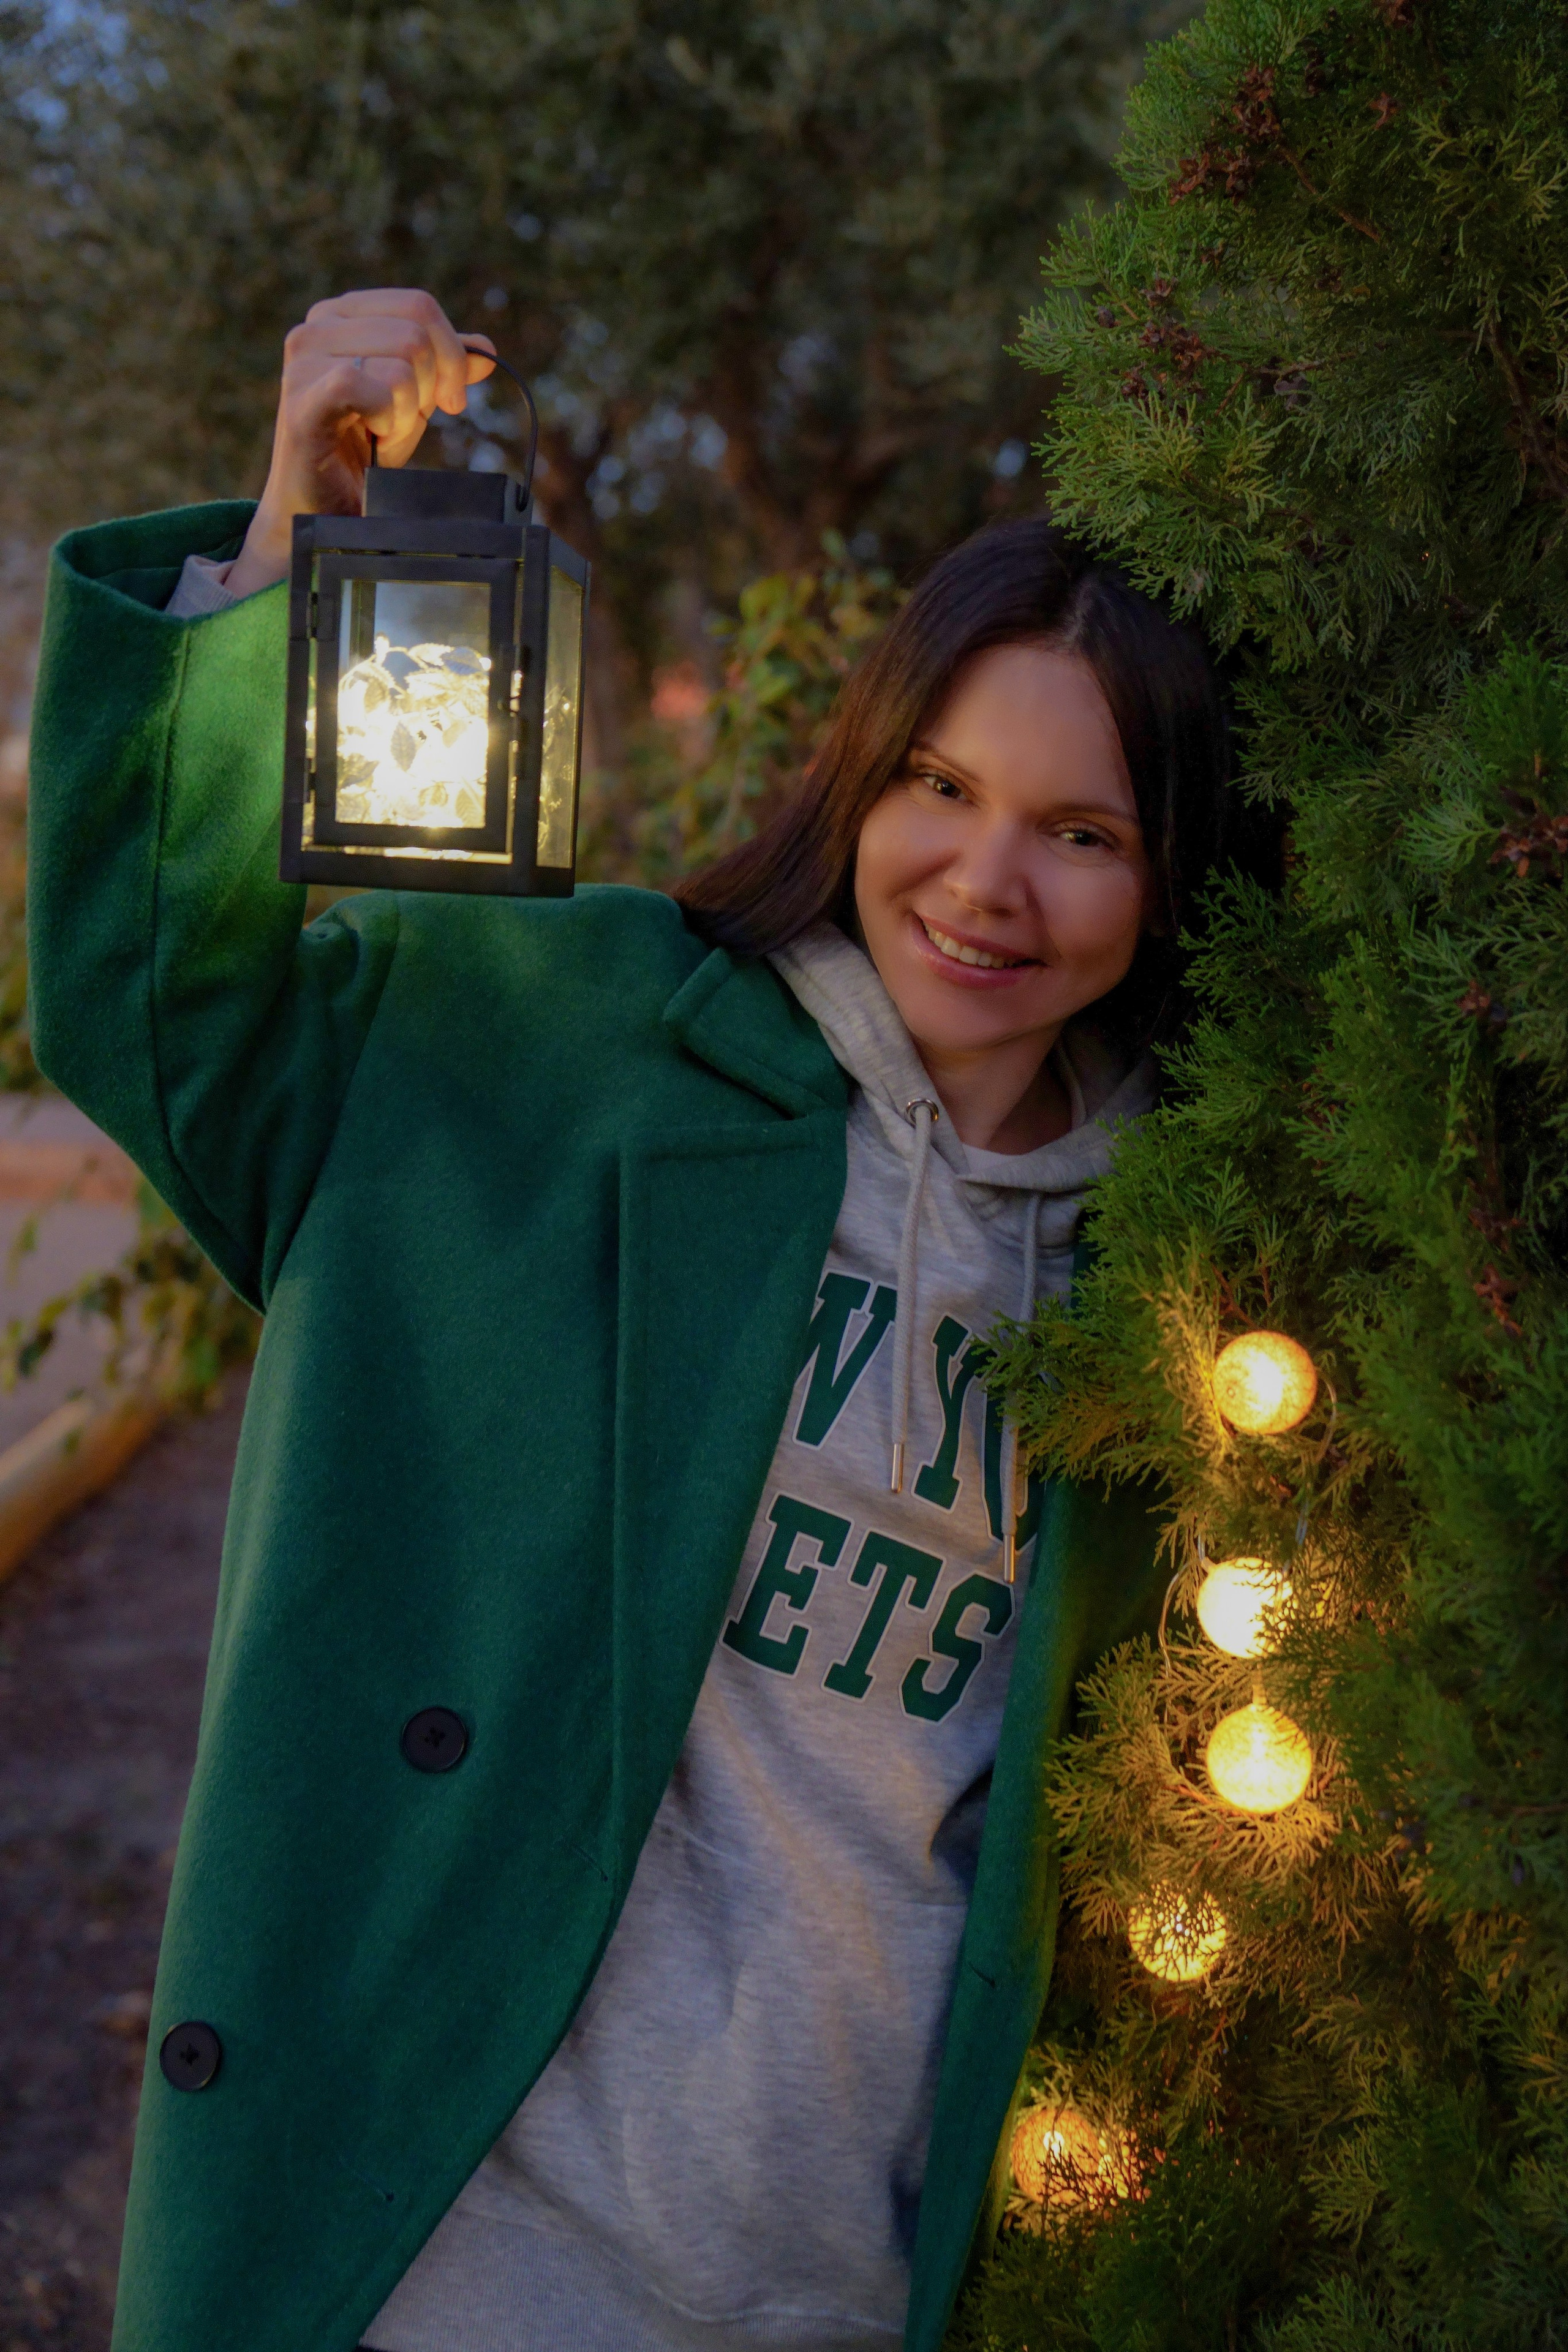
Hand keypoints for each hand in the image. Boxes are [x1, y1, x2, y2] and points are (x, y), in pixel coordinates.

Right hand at [226, 289, 496, 598]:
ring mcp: (303, 361)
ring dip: (405, 410)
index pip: (418, 305)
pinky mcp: (302, 399)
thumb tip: (487, 350)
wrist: (326, 508)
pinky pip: (365, 386)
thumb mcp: (414, 401)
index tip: (452, 399)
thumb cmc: (363, 452)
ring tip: (381, 431)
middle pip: (414, 332)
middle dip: (429, 386)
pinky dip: (385, 417)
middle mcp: (317, 326)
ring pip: (399, 360)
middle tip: (406, 421)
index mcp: (342, 315)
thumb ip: (445, 369)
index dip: (451, 353)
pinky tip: (372, 435)